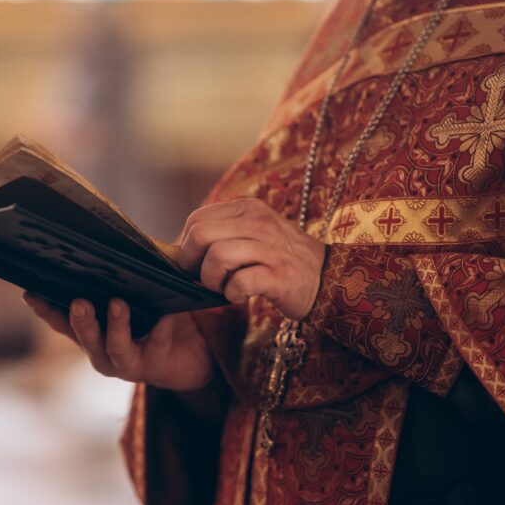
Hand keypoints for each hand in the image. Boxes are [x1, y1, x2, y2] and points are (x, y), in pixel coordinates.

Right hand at [22, 293, 214, 390]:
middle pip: (85, 338)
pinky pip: (158, 342)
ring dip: (116, 326)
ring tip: (118, 303)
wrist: (189, 355)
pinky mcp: (155, 365)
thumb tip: (109, 239)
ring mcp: (127, 362)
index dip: (45, 310)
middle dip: (80, 320)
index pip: (61, 322)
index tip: (31, 293)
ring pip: (116, 347)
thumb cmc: (153, 318)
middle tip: (78, 302)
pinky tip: (165, 312)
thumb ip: (117, 278)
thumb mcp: (133, 296)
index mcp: (91, 333)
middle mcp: (102, 351)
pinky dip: (161, 327)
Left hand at [176, 198, 326, 319]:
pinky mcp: (279, 275)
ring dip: (213, 281)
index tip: (193, 264)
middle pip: (201, 236)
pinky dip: (233, 294)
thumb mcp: (252, 234)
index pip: (197, 220)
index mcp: (248, 208)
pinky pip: (240, 282)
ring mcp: (270, 248)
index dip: (186, 246)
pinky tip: (242, 296)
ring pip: (217, 257)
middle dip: (193, 263)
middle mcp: (259, 222)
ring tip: (225, 288)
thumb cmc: (279, 259)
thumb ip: (220, 234)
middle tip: (204, 279)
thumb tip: (178, 251)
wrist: (326, 277)